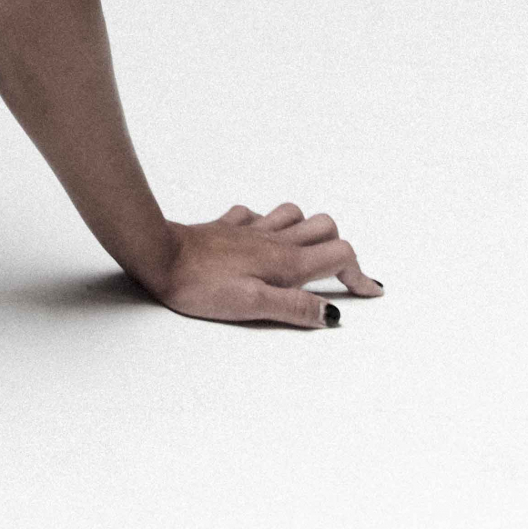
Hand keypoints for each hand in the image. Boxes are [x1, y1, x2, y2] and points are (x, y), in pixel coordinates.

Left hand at [144, 203, 383, 327]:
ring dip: (306, 230)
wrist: (159, 254)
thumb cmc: (202, 284)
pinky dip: (268, 223)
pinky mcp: (227, 226)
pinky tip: (259, 239)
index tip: (368, 292)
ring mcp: (249, 229)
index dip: (359, 274)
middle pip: (324, 226)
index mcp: (285, 262)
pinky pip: (256, 215)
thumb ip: (295, 308)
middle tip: (336, 275)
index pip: (340, 254)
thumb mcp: (252, 305)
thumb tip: (332, 315)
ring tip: (304, 255)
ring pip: (294, 214)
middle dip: (338, 248)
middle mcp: (273, 239)